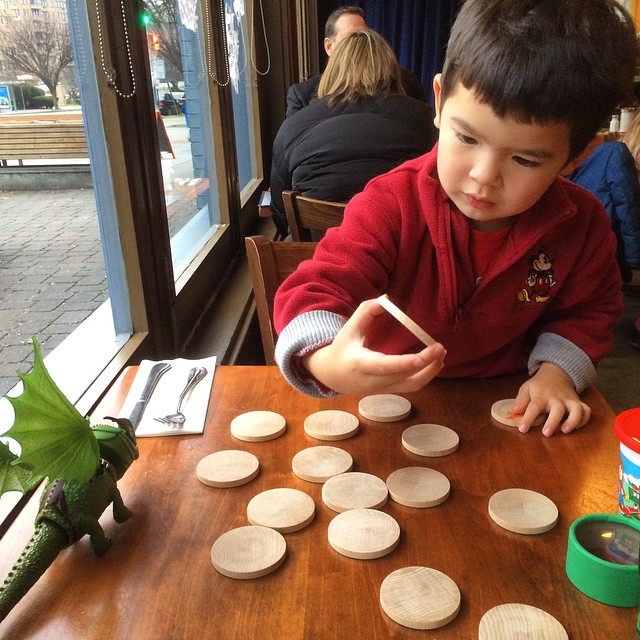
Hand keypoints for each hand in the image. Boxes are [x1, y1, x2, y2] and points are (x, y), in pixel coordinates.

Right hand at [304, 299, 446, 394]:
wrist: (331, 374)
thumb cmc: (342, 347)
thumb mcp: (349, 327)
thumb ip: (366, 310)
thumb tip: (387, 299)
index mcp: (359, 364)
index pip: (385, 366)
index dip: (407, 362)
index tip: (427, 354)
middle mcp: (371, 381)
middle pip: (403, 377)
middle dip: (426, 364)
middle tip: (440, 347)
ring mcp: (380, 390)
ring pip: (410, 386)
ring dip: (430, 372)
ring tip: (441, 355)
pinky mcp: (387, 392)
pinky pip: (410, 387)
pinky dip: (425, 376)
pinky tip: (434, 364)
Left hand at [513, 362, 590, 436]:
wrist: (555, 373)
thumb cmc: (538, 386)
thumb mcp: (526, 389)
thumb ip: (520, 400)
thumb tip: (515, 411)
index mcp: (541, 396)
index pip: (534, 406)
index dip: (528, 418)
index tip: (522, 429)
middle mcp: (556, 398)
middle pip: (557, 409)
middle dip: (553, 422)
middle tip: (546, 433)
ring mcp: (569, 400)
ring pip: (576, 409)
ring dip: (573, 420)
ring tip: (566, 430)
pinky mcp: (578, 402)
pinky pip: (586, 410)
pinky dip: (584, 419)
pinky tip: (577, 427)